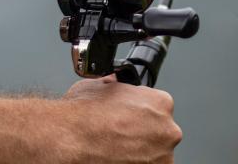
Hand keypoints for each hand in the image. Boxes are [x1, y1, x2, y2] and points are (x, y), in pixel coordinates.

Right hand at [59, 77, 181, 163]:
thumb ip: (117, 84)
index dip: (141, 113)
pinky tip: (116, 159)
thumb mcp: (102, 85)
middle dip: (143, 135)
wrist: (69, 140)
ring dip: (140, 154)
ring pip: (154, 155)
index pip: (158, 107)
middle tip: (121, 137)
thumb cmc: (83, 115)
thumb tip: (115, 82)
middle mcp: (168, 130)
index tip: (129, 120)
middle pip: (160, 133)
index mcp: (162, 103)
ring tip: (116, 151)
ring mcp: (162, 158)